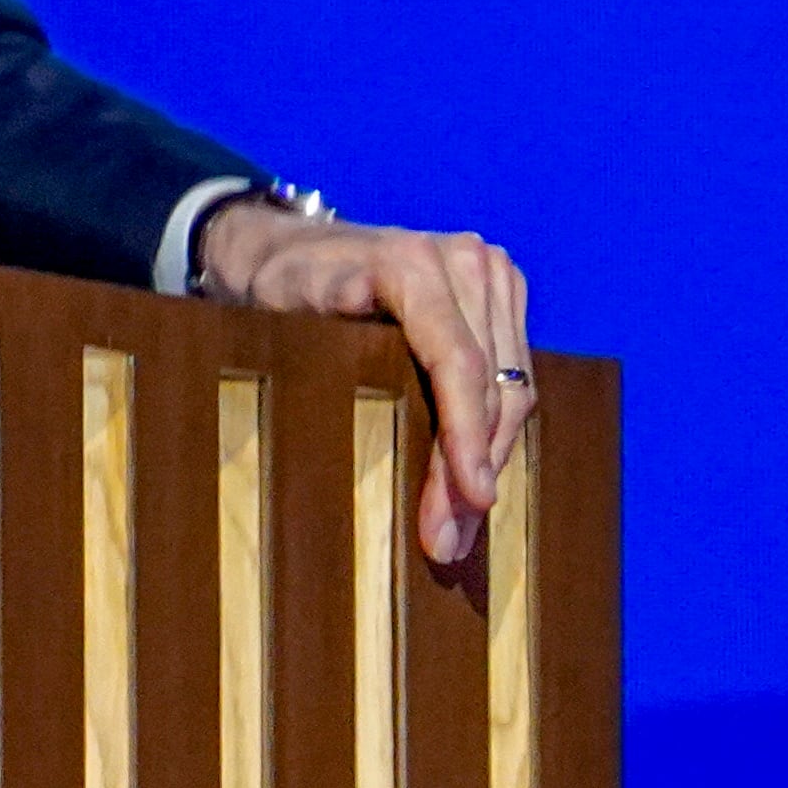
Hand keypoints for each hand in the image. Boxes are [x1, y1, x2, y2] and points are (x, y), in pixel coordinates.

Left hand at [196, 200, 531, 565]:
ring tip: (457, 526)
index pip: (457, 363)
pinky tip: (469, 480)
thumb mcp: (282, 321)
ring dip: (490, 459)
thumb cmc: (275, 287)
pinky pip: (511, 376)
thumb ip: (324, 367)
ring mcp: (488, 273)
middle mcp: (462, 261)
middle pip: (491, 385)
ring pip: (512, 389)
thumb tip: (363, 452)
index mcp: (410, 264)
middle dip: (472, 468)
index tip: (472, 496)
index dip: (467, 436)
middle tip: (447, 540)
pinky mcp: (498, 295)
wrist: (282, 247)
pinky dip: (491, 430)